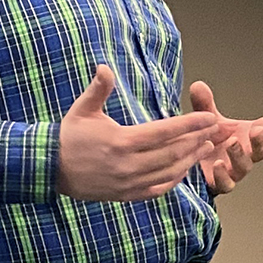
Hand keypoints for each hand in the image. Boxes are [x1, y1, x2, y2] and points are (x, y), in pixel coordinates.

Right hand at [55, 66, 228, 201]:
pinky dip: (173, 180)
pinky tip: (183, 170)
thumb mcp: (82, 110)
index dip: (190, 124)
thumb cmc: (68, 136)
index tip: (209, 118)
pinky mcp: (124, 194)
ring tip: (204, 147)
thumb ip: (98, 89)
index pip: (165, 131)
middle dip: (196, 139)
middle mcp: (128, 164)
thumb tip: (105, 67)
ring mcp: (127, 182)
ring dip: (190, 159)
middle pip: (173, 151)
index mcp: (121, 141)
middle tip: (213, 130)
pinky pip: (156, 189)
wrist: (49, 169)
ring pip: (168, 171)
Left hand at [187, 82, 262, 193]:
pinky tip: (219, 165)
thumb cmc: (207, 140)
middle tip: (257, 130)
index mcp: (247, 138)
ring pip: (244, 167)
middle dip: (261, 140)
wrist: (189, 163)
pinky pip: (226, 184)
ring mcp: (233, 171)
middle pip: (261, 151)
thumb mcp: (207, 121)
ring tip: (232, 143)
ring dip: (240, 155)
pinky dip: (224, 176)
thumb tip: (198, 86)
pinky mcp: (219, 184)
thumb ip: (204, 105)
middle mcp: (244, 155)